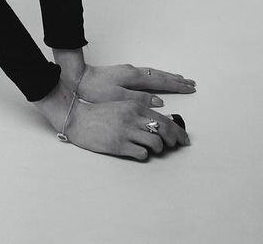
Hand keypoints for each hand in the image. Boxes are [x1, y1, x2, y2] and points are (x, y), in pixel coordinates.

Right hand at [37, 84, 190, 159]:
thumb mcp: (122, 107)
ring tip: (153, 149)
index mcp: (134, 106)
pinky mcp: (119, 145)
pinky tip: (139, 152)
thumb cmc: (100, 114)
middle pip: (164, 130)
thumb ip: (141, 113)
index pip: (164, 119)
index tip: (184, 139)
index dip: (178, 131)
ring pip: (156, 143)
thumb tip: (163, 123)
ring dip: (159, 149)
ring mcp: (126, 131)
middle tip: (176, 146)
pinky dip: (145, 155)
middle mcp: (132, 117)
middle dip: (174, 141)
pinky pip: (142, 153)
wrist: (78, 118)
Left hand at [75, 63, 196, 106]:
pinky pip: (148, 73)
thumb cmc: (96, 90)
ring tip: (179, 79)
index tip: (190, 88)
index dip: (177, 86)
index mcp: (134, 78)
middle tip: (191, 83)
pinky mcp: (124, 72)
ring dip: (168, 76)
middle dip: (176, 80)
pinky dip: (158, 76)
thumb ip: (140, 99)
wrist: (78, 77)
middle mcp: (134, 72)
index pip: (161, 82)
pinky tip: (157, 78)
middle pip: (160, 75)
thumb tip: (159, 101)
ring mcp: (129, 71)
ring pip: (154, 73)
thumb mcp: (118, 97)